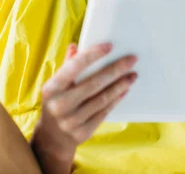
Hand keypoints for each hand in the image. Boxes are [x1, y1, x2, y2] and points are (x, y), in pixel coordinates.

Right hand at [31, 43, 137, 169]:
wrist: (52, 138)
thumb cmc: (56, 103)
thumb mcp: (55, 85)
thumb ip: (66, 65)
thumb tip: (75, 46)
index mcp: (51, 88)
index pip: (74, 67)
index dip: (92, 55)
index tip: (109, 46)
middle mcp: (60, 104)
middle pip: (93, 83)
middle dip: (115, 70)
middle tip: (131, 60)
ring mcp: (72, 120)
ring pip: (102, 99)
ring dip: (120, 85)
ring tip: (132, 75)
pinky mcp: (83, 132)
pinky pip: (104, 112)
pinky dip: (115, 99)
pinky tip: (124, 90)